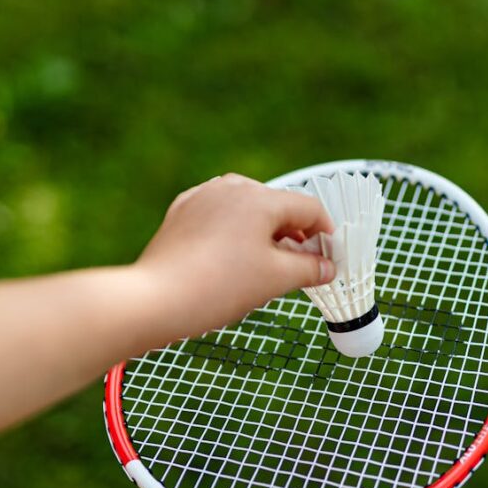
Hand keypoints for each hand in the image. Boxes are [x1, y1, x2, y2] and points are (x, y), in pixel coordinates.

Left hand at [134, 173, 335, 342]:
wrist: (157, 299)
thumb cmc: (218, 287)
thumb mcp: (275, 279)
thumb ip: (309, 269)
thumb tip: (326, 268)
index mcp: (259, 197)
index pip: (308, 208)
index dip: (326, 233)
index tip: (330, 257)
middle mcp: (230, 187)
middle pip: (277, 206)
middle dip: (294, 234)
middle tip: (302, 265)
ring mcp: (203, 197)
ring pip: (247, 210)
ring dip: (264, 234)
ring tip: (267, 266)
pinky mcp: (182, 212)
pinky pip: (219, 217)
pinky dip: (234, 234)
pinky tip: (233, 260)